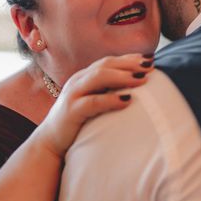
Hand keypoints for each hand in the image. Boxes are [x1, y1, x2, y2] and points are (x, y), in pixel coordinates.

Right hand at [36, 53, 154, 157]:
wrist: (50, 141)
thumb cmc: (78, 122)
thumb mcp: (93, 102)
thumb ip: (107, 92)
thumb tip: (136, 88)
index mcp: (84, 77)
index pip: (108, 61)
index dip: (128, 58)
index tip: (149, 59)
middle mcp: (78, 80)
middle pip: (105, 65)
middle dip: (129, 64)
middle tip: (149, 65)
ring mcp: (73, 94)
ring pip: (99, 77)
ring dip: (122, 77)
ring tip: (142, 79)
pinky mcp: (71, 111)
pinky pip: (93, 101)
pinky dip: (111, 99)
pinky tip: (127, 100)